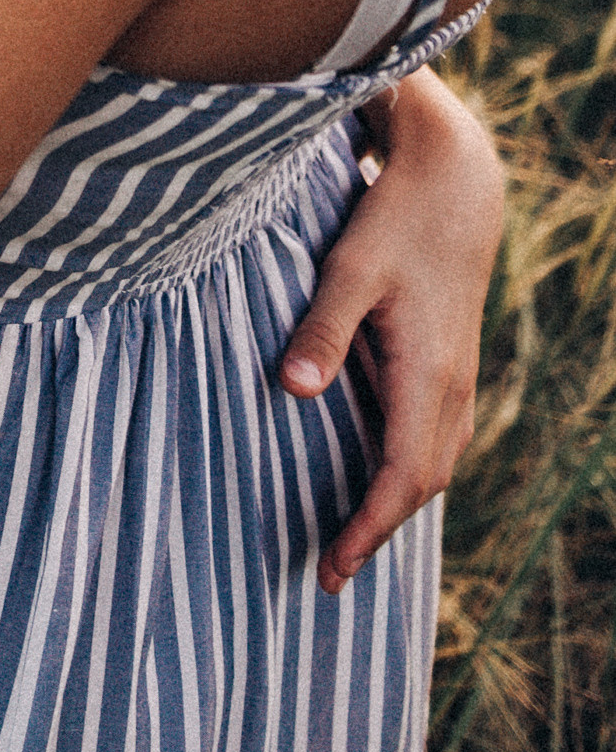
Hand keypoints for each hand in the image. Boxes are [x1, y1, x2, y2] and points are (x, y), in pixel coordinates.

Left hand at [279, 69, 505, 591]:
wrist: (455, 179)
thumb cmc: (393, 219)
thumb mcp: (350, 269)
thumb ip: (322, 329)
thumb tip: (291, 390)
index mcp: (427, 373)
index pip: (401, 478)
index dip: (367, 530)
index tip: (331, 568)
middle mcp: (452, 385)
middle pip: (422, 484)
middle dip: (378, 531)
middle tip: (328, 571)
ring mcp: (459, 375)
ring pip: (435, 463)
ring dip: (396, 504)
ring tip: (348, 536)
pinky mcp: (454, 361)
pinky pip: (438, 437)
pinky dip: (410, 469)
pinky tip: (376, 476)